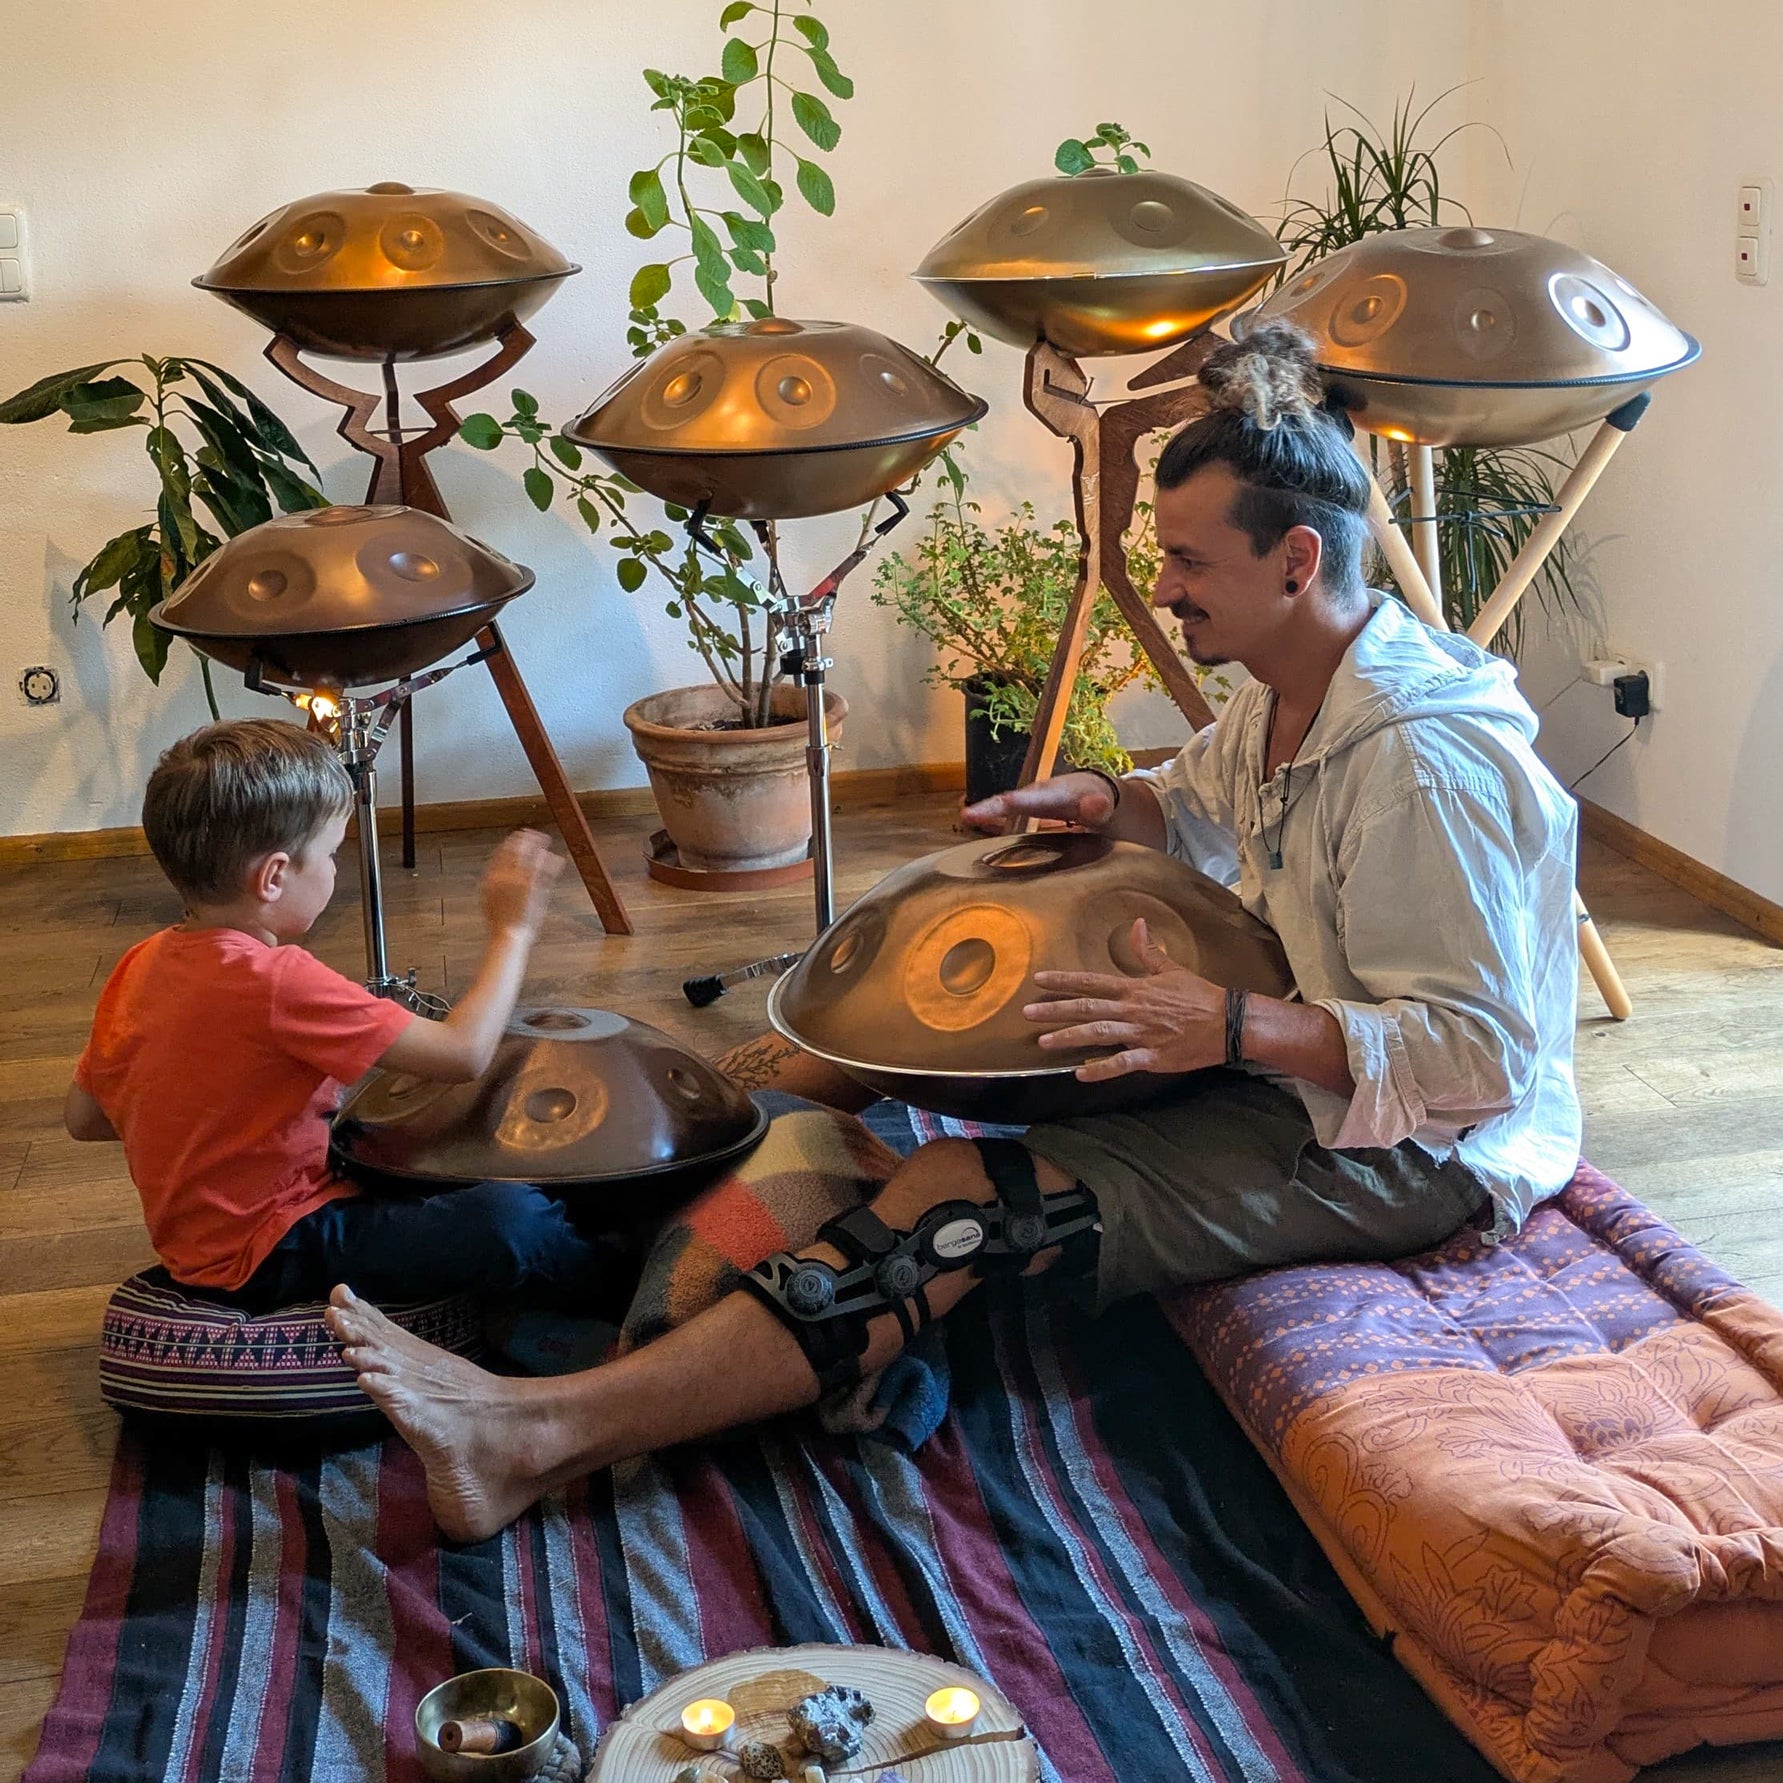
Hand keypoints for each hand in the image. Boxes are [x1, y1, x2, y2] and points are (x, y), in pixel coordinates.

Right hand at [479, 829, 562, 937]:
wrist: (507, 935)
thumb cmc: (498, 921)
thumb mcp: (488, 898)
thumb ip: (494, 881)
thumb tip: (497, 870)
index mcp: (491, 876)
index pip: (501, 852)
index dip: (510, 842)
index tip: (517, 837)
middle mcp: (504, 875)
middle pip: (514, 849)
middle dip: (524, 838)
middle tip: (531, 833)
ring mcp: (519, 880)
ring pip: (530, 855)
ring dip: (538, 844)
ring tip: (545, 838)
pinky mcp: (533, 888)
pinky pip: (543, 870)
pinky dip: (551, 862)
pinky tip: (557, 858)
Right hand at [961, 772, 1115, 834]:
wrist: (1095, 793)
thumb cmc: (1098, 800)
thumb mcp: (1102, 805)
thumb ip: (1098, 807)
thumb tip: (1097, 804)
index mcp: (1055, 794)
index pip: (1033, 798)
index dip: (1015, 803)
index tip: (1002, 805)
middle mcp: (1037, 795)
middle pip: (1010, 800)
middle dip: (990, 807)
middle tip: (968, 815)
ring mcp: (1029, 802)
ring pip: (1003, 807)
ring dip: (985, 812)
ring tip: (966, 817)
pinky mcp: (1025, 811)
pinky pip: (1005, 815)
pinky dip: (989, 819)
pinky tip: (974, 823)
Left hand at [1024, 917, 1225, 1081]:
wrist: (1227, 1022)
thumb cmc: (1199, 996)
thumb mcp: (1172, 969)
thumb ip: (1149, 951)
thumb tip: (1138, 924)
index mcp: (1135, 989)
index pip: (1092, 982)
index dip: (1064, 981)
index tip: (1039, 980)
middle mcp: (1132, 1009)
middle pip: (1087, 1008)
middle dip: (1055, 1010)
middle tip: (1027, 1012)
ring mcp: (1140, 1033)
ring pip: (1098, 1034)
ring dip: (1069, 1037)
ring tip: (1044, 1042)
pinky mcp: (1151, 1056)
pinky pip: (1121, 1063)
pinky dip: (1100, 1070)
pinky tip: (1080, 1074)